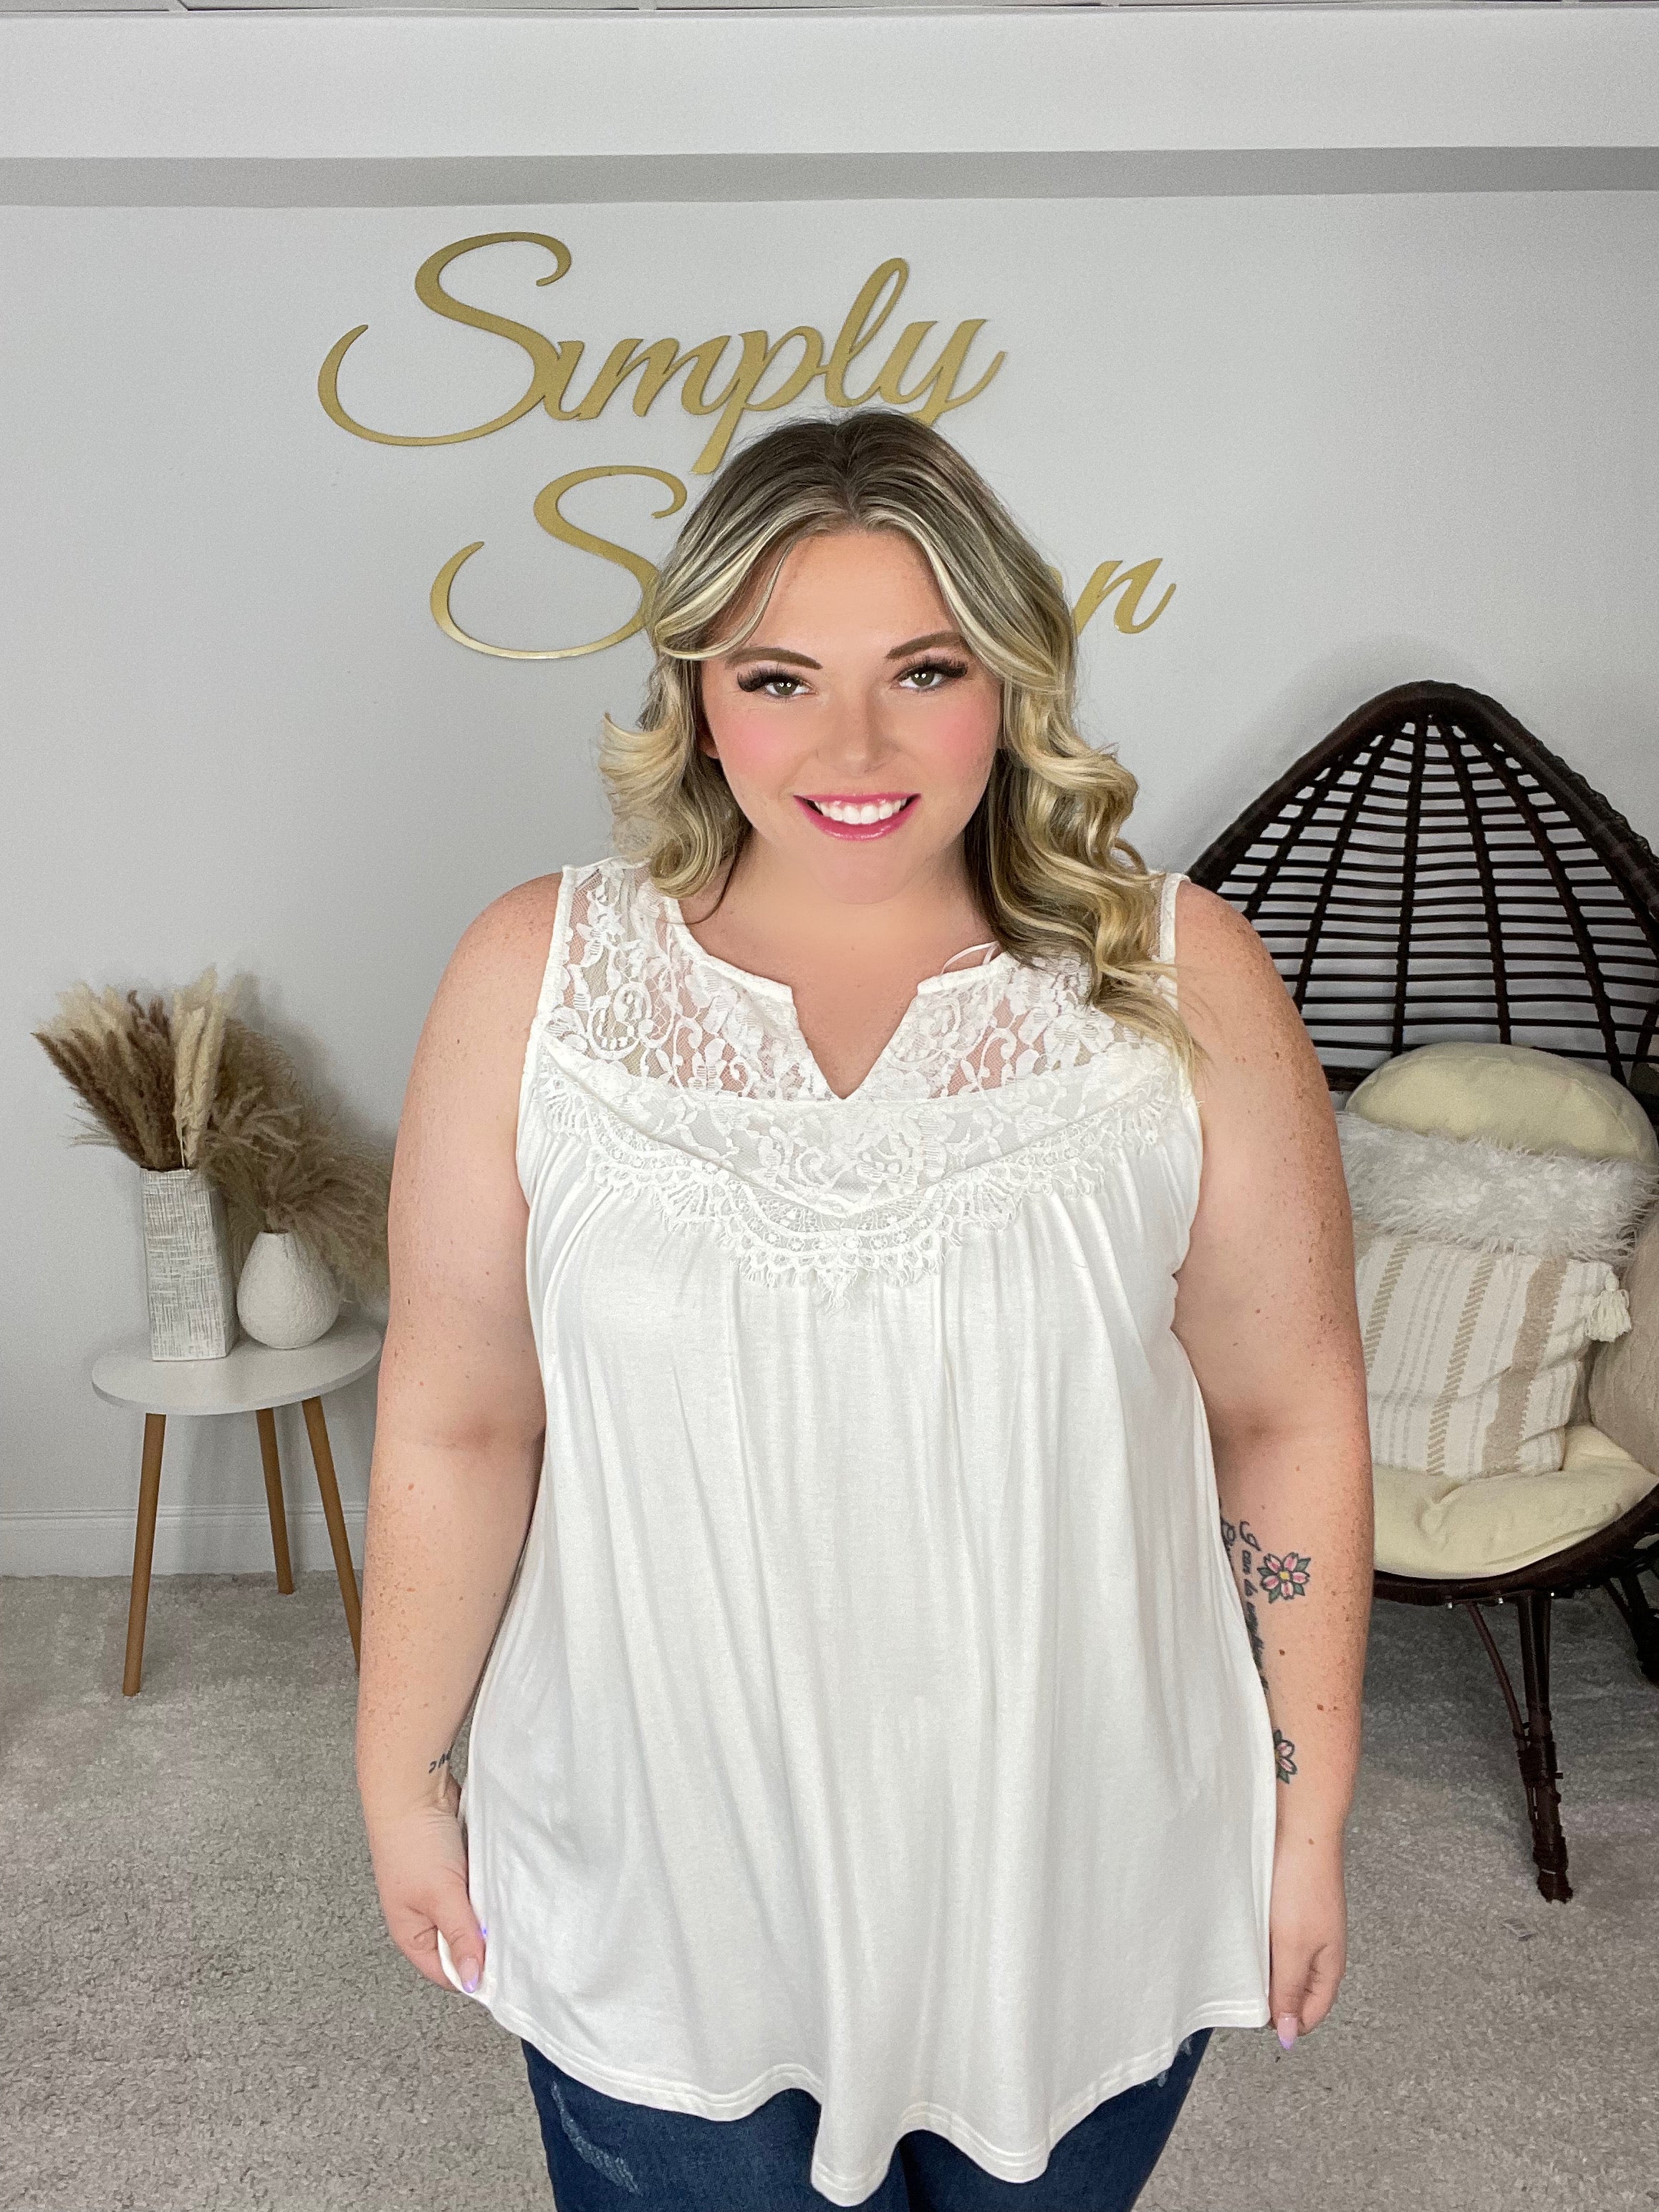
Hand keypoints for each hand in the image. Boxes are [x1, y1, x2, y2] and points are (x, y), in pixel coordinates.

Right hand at [363, 1766, 486, 1994]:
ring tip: (504, 1904)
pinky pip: (477, 1887)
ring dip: (488, 1908)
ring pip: (472, 1913)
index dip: (474, 1973)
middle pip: (462, 1943)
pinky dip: (488, 1885)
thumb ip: (460, 1936)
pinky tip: (500, 1880)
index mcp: (412, 1934)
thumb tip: (473, 1979)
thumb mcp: (441, 1896)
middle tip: (509, 1933)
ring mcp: (439, 1890)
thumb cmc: (411, 1842)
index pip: (448, 1971)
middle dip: (484, 1938)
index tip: (505, 1969)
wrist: (413, 1788)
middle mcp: (424, 1916)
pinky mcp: (454, 1867)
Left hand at [1267, 1823, 1346, 2050]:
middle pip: (1298, 1990)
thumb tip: (1290, 2034)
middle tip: (1248, 1979)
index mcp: (1330, 1967)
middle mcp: (1323, 1950)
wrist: (1301, 1830)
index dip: (1284, 2021)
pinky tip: (1250, 1930)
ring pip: (1285, 1963)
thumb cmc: (1302, 1883)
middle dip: (1273, 1992)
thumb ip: (1288, 1991)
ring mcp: (1309, 1928)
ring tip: (1248, 1950)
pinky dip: (1263, 1940)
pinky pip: (1278, 1938)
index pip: (1311, 2014)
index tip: (1257, 2011)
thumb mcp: (1291, 1948)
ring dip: (1266, 1964)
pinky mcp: (1295, 1908)